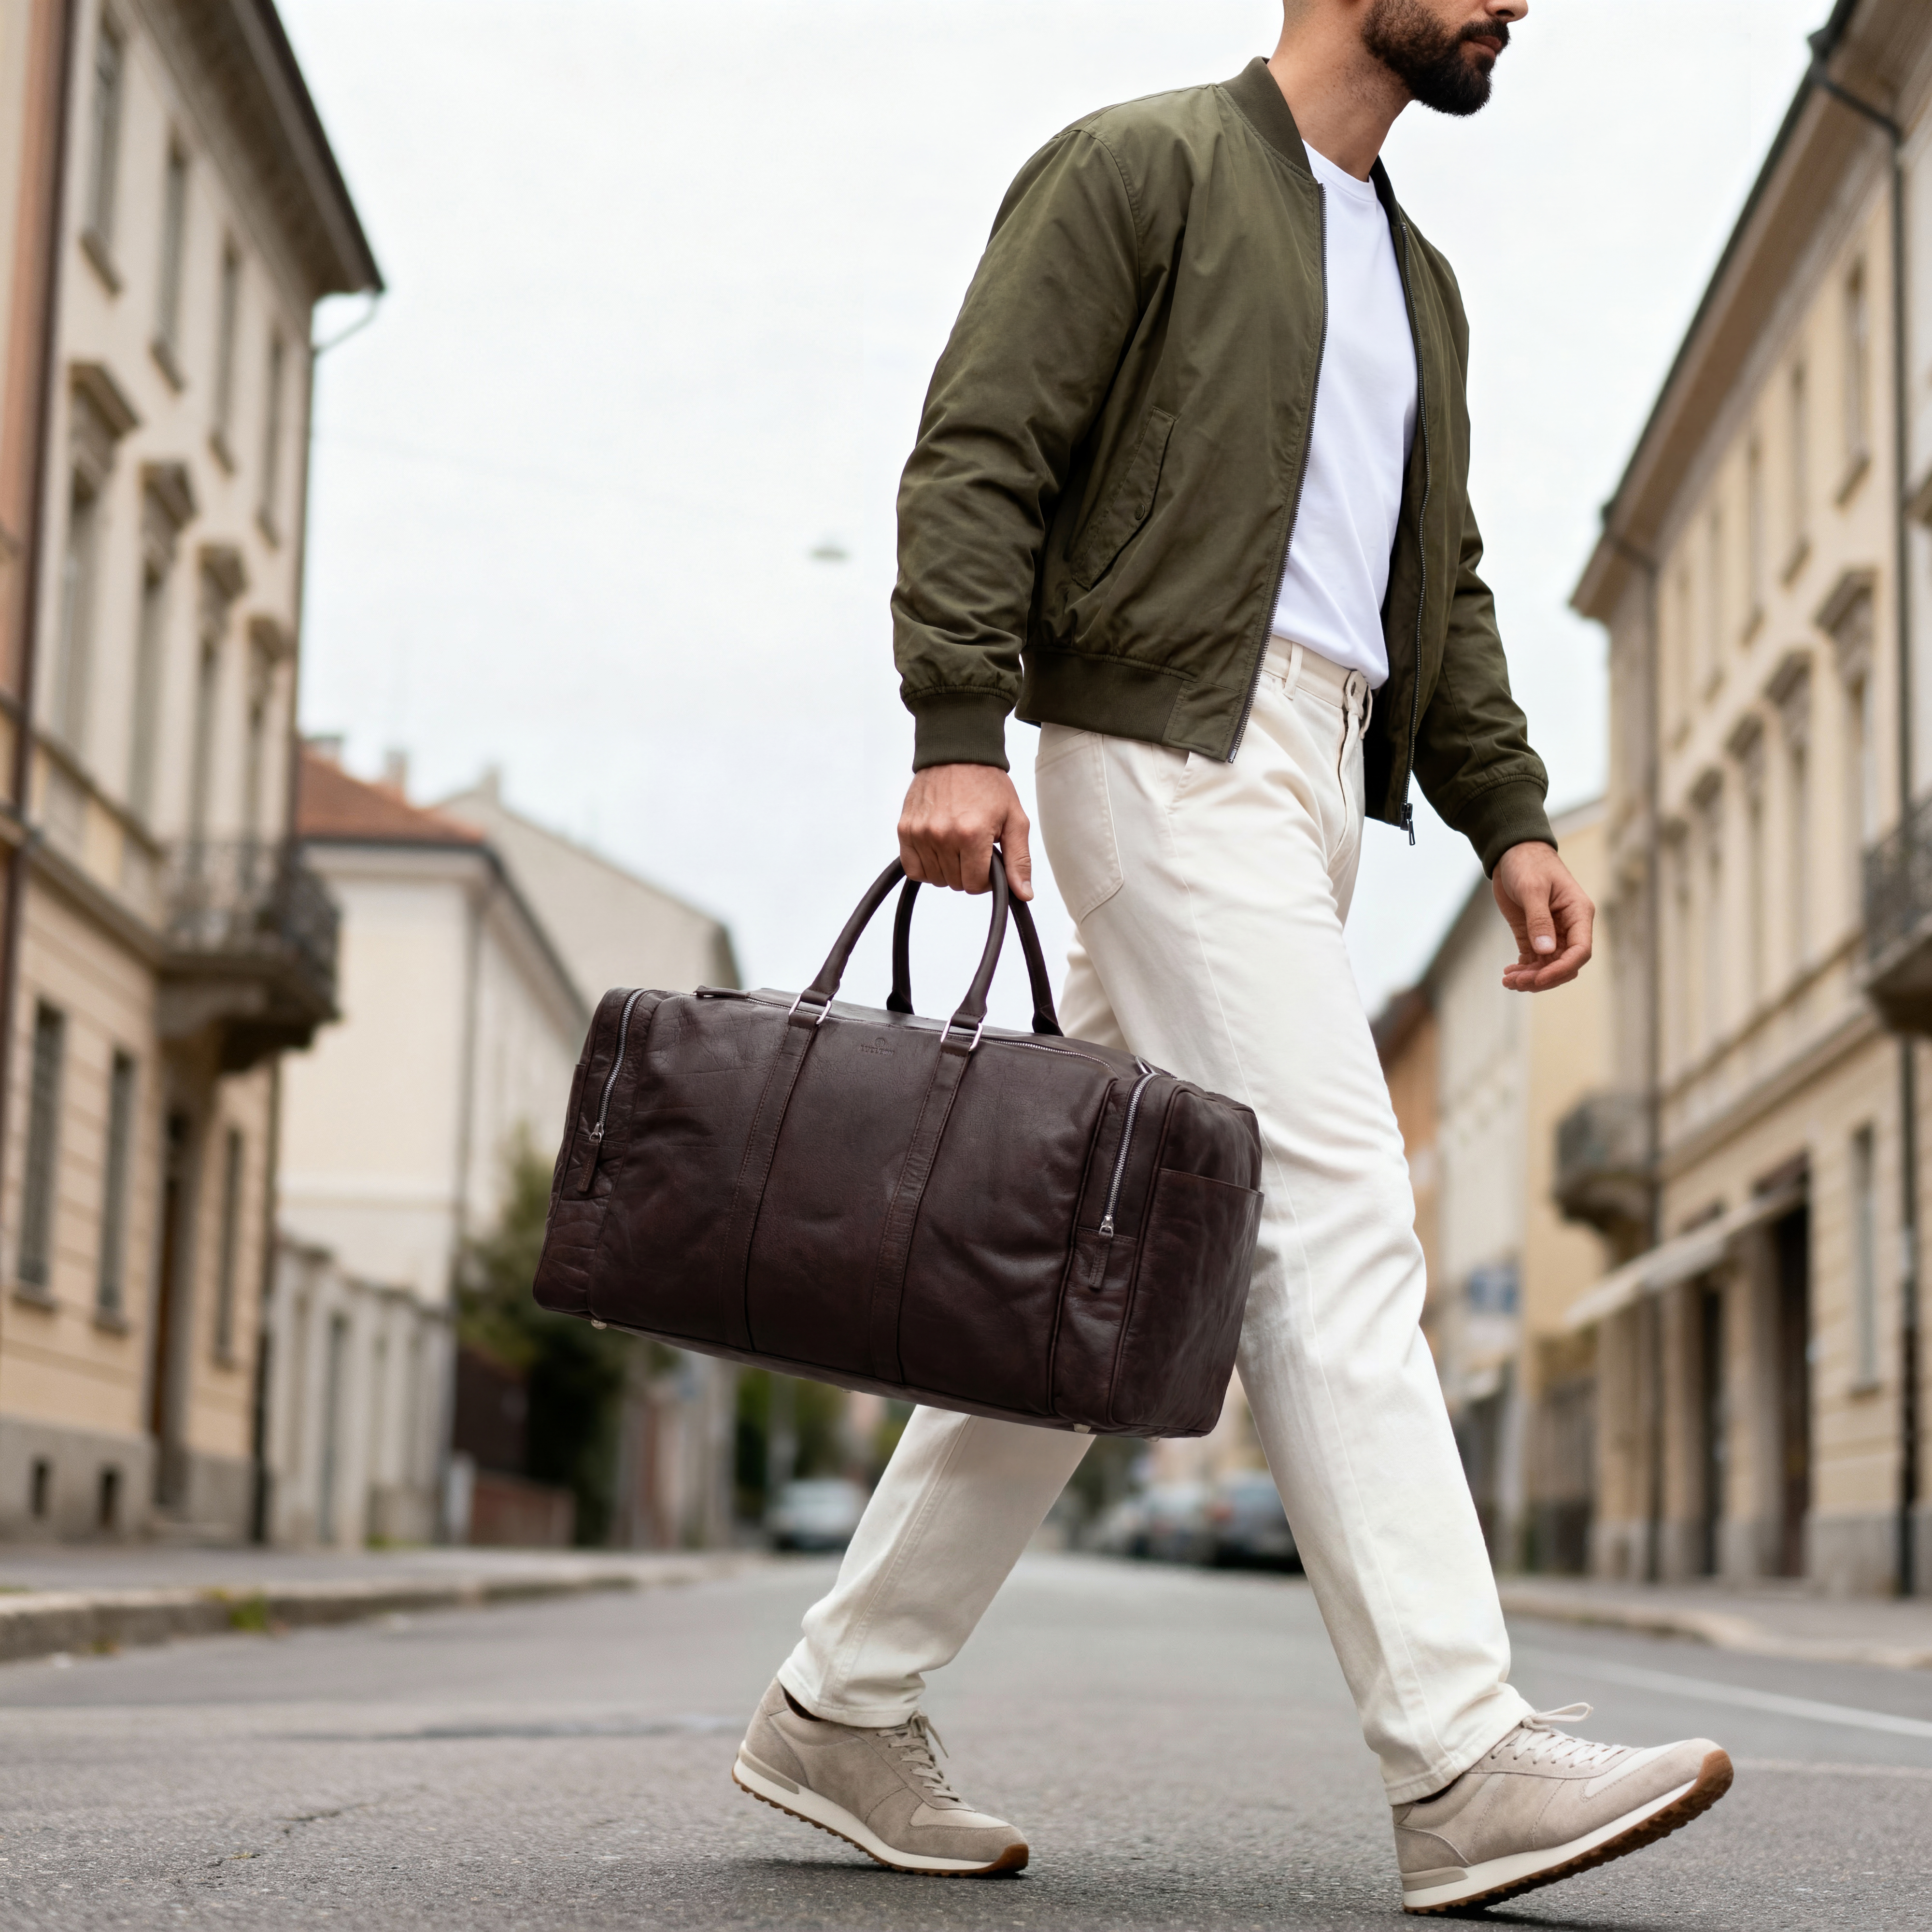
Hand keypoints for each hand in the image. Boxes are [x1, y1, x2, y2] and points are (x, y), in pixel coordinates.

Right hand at [898, 765, 1032, 898]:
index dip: (985, 879)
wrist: (957, 754)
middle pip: (955, 883)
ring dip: (948, 869)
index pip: (974, 885)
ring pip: (935, 878)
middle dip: (968, 871)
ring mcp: (921, 833)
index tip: (989, 861)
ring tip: (957, 844)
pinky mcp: (905, 829)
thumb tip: (1023, 894)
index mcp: (972, 834)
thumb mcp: (1014, 820)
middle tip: (974, 848)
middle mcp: (943, 835)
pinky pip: (913, 869)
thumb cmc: (987, 784)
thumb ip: (1019, 860)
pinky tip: (939, 851)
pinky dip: (926, 867)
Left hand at [1493, 842, 1592, 991]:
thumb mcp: (1532, 889)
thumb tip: (1546, 952)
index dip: (1561, 969)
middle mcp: (1569, 926)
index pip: (1580, 950)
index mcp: (1578, 913)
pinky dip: (1524, 970)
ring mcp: (1551, 932)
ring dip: (1531, 977)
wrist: (1512, 852)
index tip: (1538, 979)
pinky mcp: (1533, 934)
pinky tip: (1508, 974)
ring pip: (1549, 965)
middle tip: (1516, 983)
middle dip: (1543, 977)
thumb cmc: (1528, 863)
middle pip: (1565, 964)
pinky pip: (1534, 960)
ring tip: (1508, 981)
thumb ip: (1539, 920)